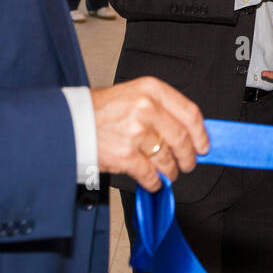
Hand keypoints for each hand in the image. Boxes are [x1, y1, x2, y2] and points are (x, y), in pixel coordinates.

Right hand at [91, 77, 208, 192]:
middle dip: (188, 157)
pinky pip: (150, 174)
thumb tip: (188, 132)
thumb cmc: (101, 110)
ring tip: (168, 172)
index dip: (201, 134)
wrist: (68, 122)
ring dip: (171, 171)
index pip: (190, 113)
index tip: (203, 145)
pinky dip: (155, 182)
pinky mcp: (125, 155)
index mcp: (151, 90)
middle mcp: (145, 108)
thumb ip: (161, 109)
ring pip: (167, 159)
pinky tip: (153, 181)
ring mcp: (135, 133)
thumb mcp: (134, 95)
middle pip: (182, 139)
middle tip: (188, 163)